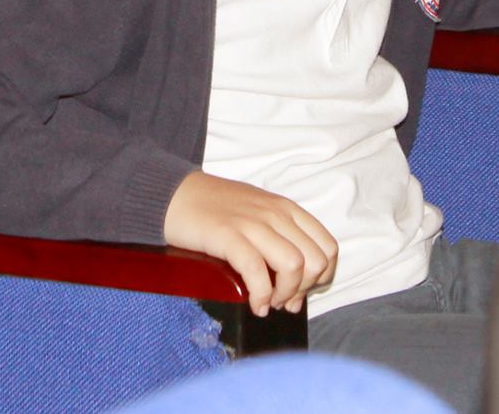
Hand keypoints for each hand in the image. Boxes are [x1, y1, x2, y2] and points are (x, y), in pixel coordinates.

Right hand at [163, 172, 337, 316]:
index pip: (328, 247)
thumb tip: (292, 291)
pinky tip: (253, 305)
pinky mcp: (228, 235)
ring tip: (266, 302)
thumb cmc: (212, 209)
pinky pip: (258, 271)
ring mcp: (252, 223)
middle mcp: (275, 214)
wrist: (171, 193)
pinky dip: (260, 295)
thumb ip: (277, 241)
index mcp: (285, 209)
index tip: (300, 291)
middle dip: (303, 290)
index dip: (321, 278)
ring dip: (284, 294)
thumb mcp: (255, 214)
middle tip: (281, 301)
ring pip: (294, 266)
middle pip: (315, 261)